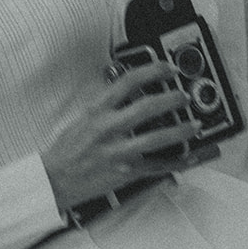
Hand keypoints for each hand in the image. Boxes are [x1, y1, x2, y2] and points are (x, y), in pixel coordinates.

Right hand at [42, 53, 194, 213]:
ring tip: (194, 124)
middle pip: (148, 107)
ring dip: (180, 130)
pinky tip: (189, 158)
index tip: (167, 68)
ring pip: (157, 138)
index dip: (152, 71)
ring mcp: (118, 152)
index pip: (128, 81)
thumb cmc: (66, 150)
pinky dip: (176, 163)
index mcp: (97, 110)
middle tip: (184, 96)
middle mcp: (108, 128)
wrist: (53, 180)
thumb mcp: (82, 118)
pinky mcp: (125, 173)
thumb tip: (128, 92)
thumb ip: (105, 105)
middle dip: (172, 99)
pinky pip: (157, 167)